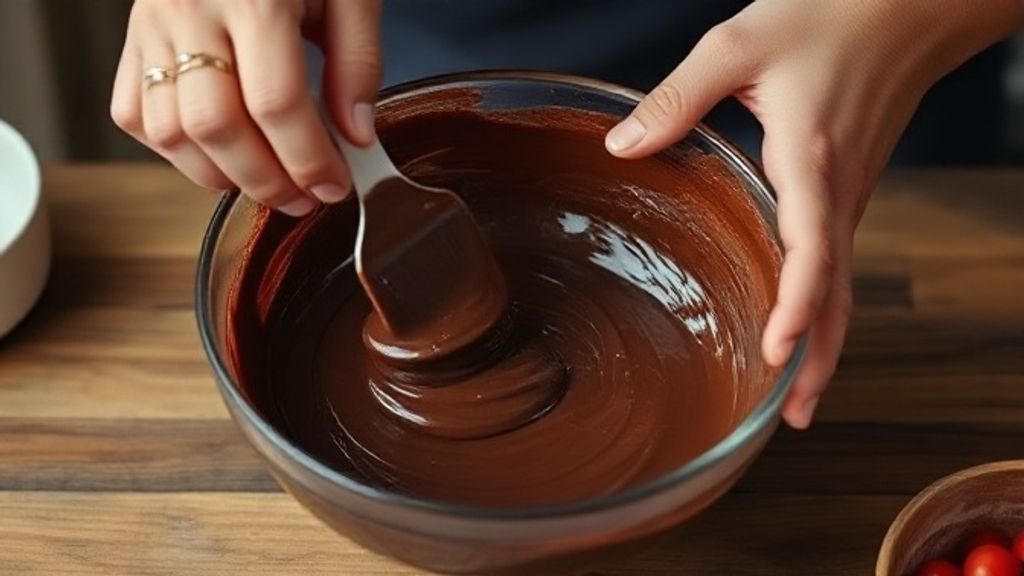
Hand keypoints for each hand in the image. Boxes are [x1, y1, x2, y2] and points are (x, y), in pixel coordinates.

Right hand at [111, 0, 381, 215]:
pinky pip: (135, 112)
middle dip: (266, 181)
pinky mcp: (132, 35)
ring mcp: (152, 24)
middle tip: (303, 199)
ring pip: (169, 130)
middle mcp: (192, 10)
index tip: (334, 188)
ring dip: (220, 175)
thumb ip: (358, 63)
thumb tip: (356, 137)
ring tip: (266, 183)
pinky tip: (217, 153)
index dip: (308, 161)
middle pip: (216, 127)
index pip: (277, 105)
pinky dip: (173, 149)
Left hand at [605, 0, 1023, 427]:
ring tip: (797, 396)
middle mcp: (840, 192)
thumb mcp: (738, 46)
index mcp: (813, 161)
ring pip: (843, 286)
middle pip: (839, 295)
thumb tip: (622, 147)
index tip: (777, 354)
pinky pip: (839, 262)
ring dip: (824, 343)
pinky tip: (801, 325)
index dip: (798, 307)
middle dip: (819, 360)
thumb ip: (676, 99)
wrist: (905, 5)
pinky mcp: (847, 189)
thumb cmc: (831, 17)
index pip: (815, 252)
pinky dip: (823, 306)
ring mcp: (851, 195)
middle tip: (793, 419)